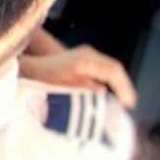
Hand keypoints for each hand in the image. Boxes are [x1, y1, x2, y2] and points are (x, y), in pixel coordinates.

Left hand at [19, 44, 137, 109]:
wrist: (31, 65)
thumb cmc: (42, 77)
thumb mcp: (62, 87)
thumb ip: (82, 90)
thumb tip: (103, 92)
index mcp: (84, 60)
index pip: (112, 70)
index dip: (123, 87)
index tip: (128, 103)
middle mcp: (88, 54)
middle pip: (115, 68)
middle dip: (124, 87)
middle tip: (129, 105)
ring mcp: (87, 55)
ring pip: (111, 68)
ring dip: (119, 84)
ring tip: (124, 102)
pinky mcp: (86, 59)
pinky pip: (105, 69)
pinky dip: (112, 81)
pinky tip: (113, 94)